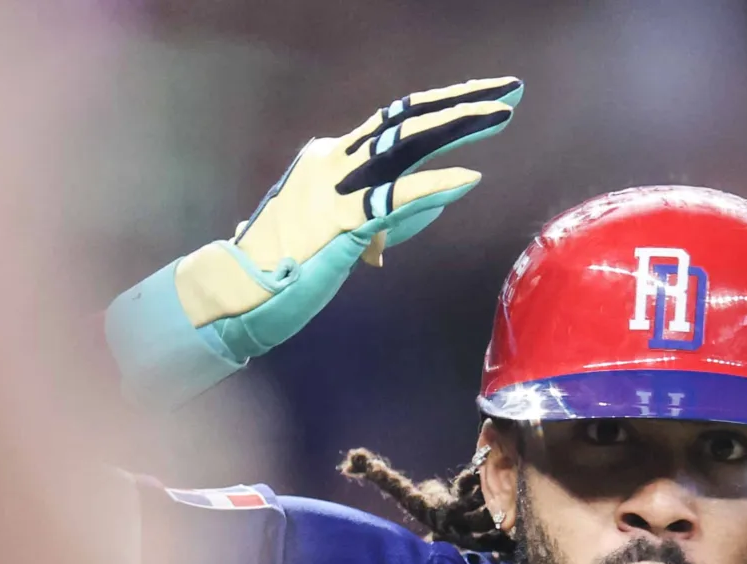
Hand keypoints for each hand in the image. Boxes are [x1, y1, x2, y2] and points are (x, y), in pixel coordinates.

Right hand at [106, 78, 520, 406]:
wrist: (239, 290)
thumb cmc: (286, 267)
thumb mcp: (342, 237)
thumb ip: (381, 223)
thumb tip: (416, 218)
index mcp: (332, 158)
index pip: (396, 123)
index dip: (444, 108)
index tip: (485, 100)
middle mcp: (334, 159)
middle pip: (407, 118)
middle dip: (461, 102)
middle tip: (508, 90)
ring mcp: (334, 184)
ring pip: (404, 141)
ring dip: (458, 124)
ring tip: (501, 113)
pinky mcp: (339, 219)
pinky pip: (394, 197)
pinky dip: (434, 186)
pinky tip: (470, 177)